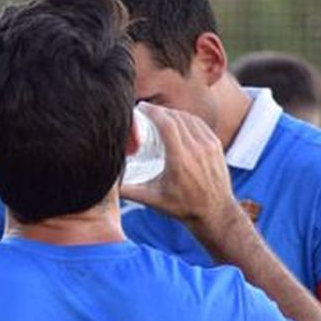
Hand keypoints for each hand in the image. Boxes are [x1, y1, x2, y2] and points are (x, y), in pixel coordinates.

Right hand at [121, 105, 238, 230]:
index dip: (153, 112)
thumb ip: (127, 191)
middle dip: (160, 111)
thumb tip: (104, 183)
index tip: (141, 108)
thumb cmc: (182, 207)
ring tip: (159, 114)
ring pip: (189, 119)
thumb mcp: (151, 199)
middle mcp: (197, 149)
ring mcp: (209, 146)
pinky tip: (177, 120)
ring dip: (173, 113)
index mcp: (180, 160)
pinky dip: (186, 118)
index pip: (167, 124)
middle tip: (146, 110)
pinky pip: (200, 124)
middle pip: (176, 118)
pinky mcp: (216, 146)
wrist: (215, 212)